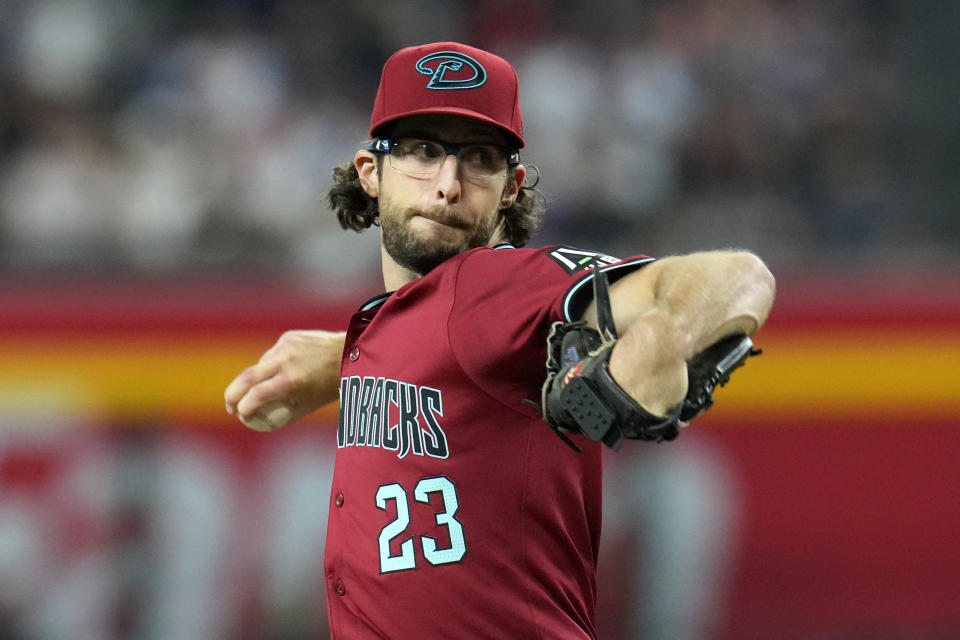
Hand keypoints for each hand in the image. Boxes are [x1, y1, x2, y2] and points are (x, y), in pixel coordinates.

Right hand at [224, 330, 345, 430]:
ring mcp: (286, 346)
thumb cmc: (331, 386)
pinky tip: (284, 371)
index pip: (256, 395)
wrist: (351, 354)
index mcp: (292, 381)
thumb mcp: (309, 405)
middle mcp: (286, 361)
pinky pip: (272, 355)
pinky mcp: (288, 337)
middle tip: (231, 406)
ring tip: (268, 390)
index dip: (243, 407)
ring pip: (259, 366)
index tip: (241, 415)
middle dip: (233, 394)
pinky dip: (271, 366)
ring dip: (255, 381)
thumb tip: (262, 422)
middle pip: (246, 378)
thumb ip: (285, 413)